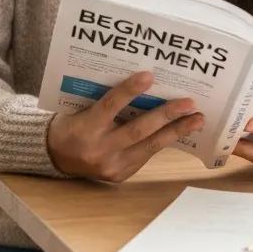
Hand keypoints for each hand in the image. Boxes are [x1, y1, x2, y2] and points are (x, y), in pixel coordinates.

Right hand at [46, 71, 203, 182]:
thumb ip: (106, 98)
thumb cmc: (73, 122)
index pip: (110, 106)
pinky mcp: (121, 175)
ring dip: (176, 131)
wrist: (55, 156)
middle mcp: (100, 149)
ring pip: (149, 146)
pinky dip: (164, 141)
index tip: (149, 75)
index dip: (129, 91)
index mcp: (86, 127)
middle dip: (167, 116)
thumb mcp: (82, 106)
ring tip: (197, 119)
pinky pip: (147, 155)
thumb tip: (143, 80)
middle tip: (189, 103)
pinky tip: (181, 130)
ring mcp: (111, 166)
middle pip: (138, 130)